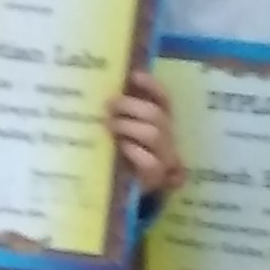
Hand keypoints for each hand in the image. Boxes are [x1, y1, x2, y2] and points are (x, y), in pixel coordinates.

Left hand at [110, 74, 184, 195]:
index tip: (133, 75)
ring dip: (128, 126)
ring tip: (109, 125)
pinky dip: (133, 150)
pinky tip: (121, 147)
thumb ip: (120, 114)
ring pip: (154, 134)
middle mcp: (167, 137)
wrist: (129, 194)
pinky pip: (150, 161)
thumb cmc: (123, 156)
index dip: (151, 85)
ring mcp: (164, 158)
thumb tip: (101, 91)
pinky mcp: (156, 178)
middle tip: (108, 105)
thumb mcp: (123, 132)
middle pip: (156, 114)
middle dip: (131, 106)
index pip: (164, 98)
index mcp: (161, 122)